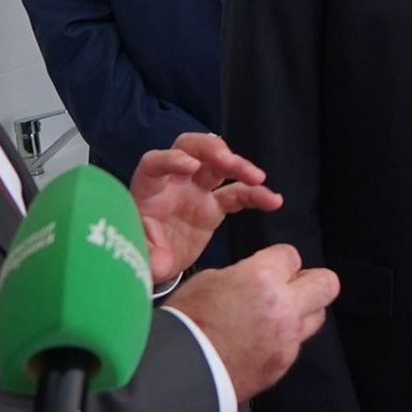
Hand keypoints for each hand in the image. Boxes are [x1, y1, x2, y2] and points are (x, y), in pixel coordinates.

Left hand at [130, 132, 282, 281]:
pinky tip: (273, 200)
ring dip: (239, 166)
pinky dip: (255, 195)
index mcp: (149, 188)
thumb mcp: (139, 253)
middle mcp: (174, 181)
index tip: (190, 166)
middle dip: (211, 150)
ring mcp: (196, 190)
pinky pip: (237, 193)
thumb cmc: (143, 250)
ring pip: (219, 165)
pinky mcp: (214, 205)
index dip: (172, 159)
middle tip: (228, 161)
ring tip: (258, 178)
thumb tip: (159, 263)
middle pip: (191, 148)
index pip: (156, 162)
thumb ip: (147, 256)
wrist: (158, 261)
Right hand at [165, 243, 335, 401]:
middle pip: (327, 283)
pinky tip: (263, 340)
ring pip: (318, 315)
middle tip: (294, 286)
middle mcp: (283, 306)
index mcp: (262, 277)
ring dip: (303, 311)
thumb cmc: (188, 324)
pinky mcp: (284, 362)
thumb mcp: (209, 280)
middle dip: (312, 281)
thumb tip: (255, 276)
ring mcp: (287, 337)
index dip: (280, 261)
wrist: (182, 371)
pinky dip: (285, 338)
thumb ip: (242, 273)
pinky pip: (297, 343)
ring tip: (279, 315)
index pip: (292, 255)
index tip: (273, 267)